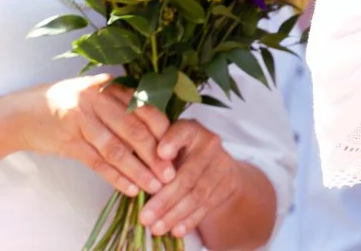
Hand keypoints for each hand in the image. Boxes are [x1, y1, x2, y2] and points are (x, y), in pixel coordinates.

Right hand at [13, 74, 175, 197]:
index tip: (176, 149)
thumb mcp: (94, 95)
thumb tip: (157, 127)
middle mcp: (97, 99)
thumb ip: (120, 104)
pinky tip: (129, 188)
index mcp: (108, 86)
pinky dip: (115, 177)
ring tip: (154, 186)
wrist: (20, 114)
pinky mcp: (68, 141)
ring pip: (117, 148)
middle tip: (171, 173)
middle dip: (156, 154)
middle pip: (134, 129)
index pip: (144, 108)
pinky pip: (97, 162)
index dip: (163, 130)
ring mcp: (81, 120)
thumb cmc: (63, 104)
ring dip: (138, 170)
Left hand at [138, 121, 240, 239]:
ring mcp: (221, 165)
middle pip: (187, 174)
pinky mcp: (226, 185)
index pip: (183, 132)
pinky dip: (190, 220)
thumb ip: (152, 154)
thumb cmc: (179, 154)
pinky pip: (206, 206)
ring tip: (156, 228)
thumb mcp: (167, 145)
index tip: (160, 153)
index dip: (172, 142)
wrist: (214, 164)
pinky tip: (176, 230)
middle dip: (164, 199)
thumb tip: (134, 175)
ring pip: (196, 194)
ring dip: (174, 214)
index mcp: (191, 130)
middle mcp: (209, 144)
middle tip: (144, 217)